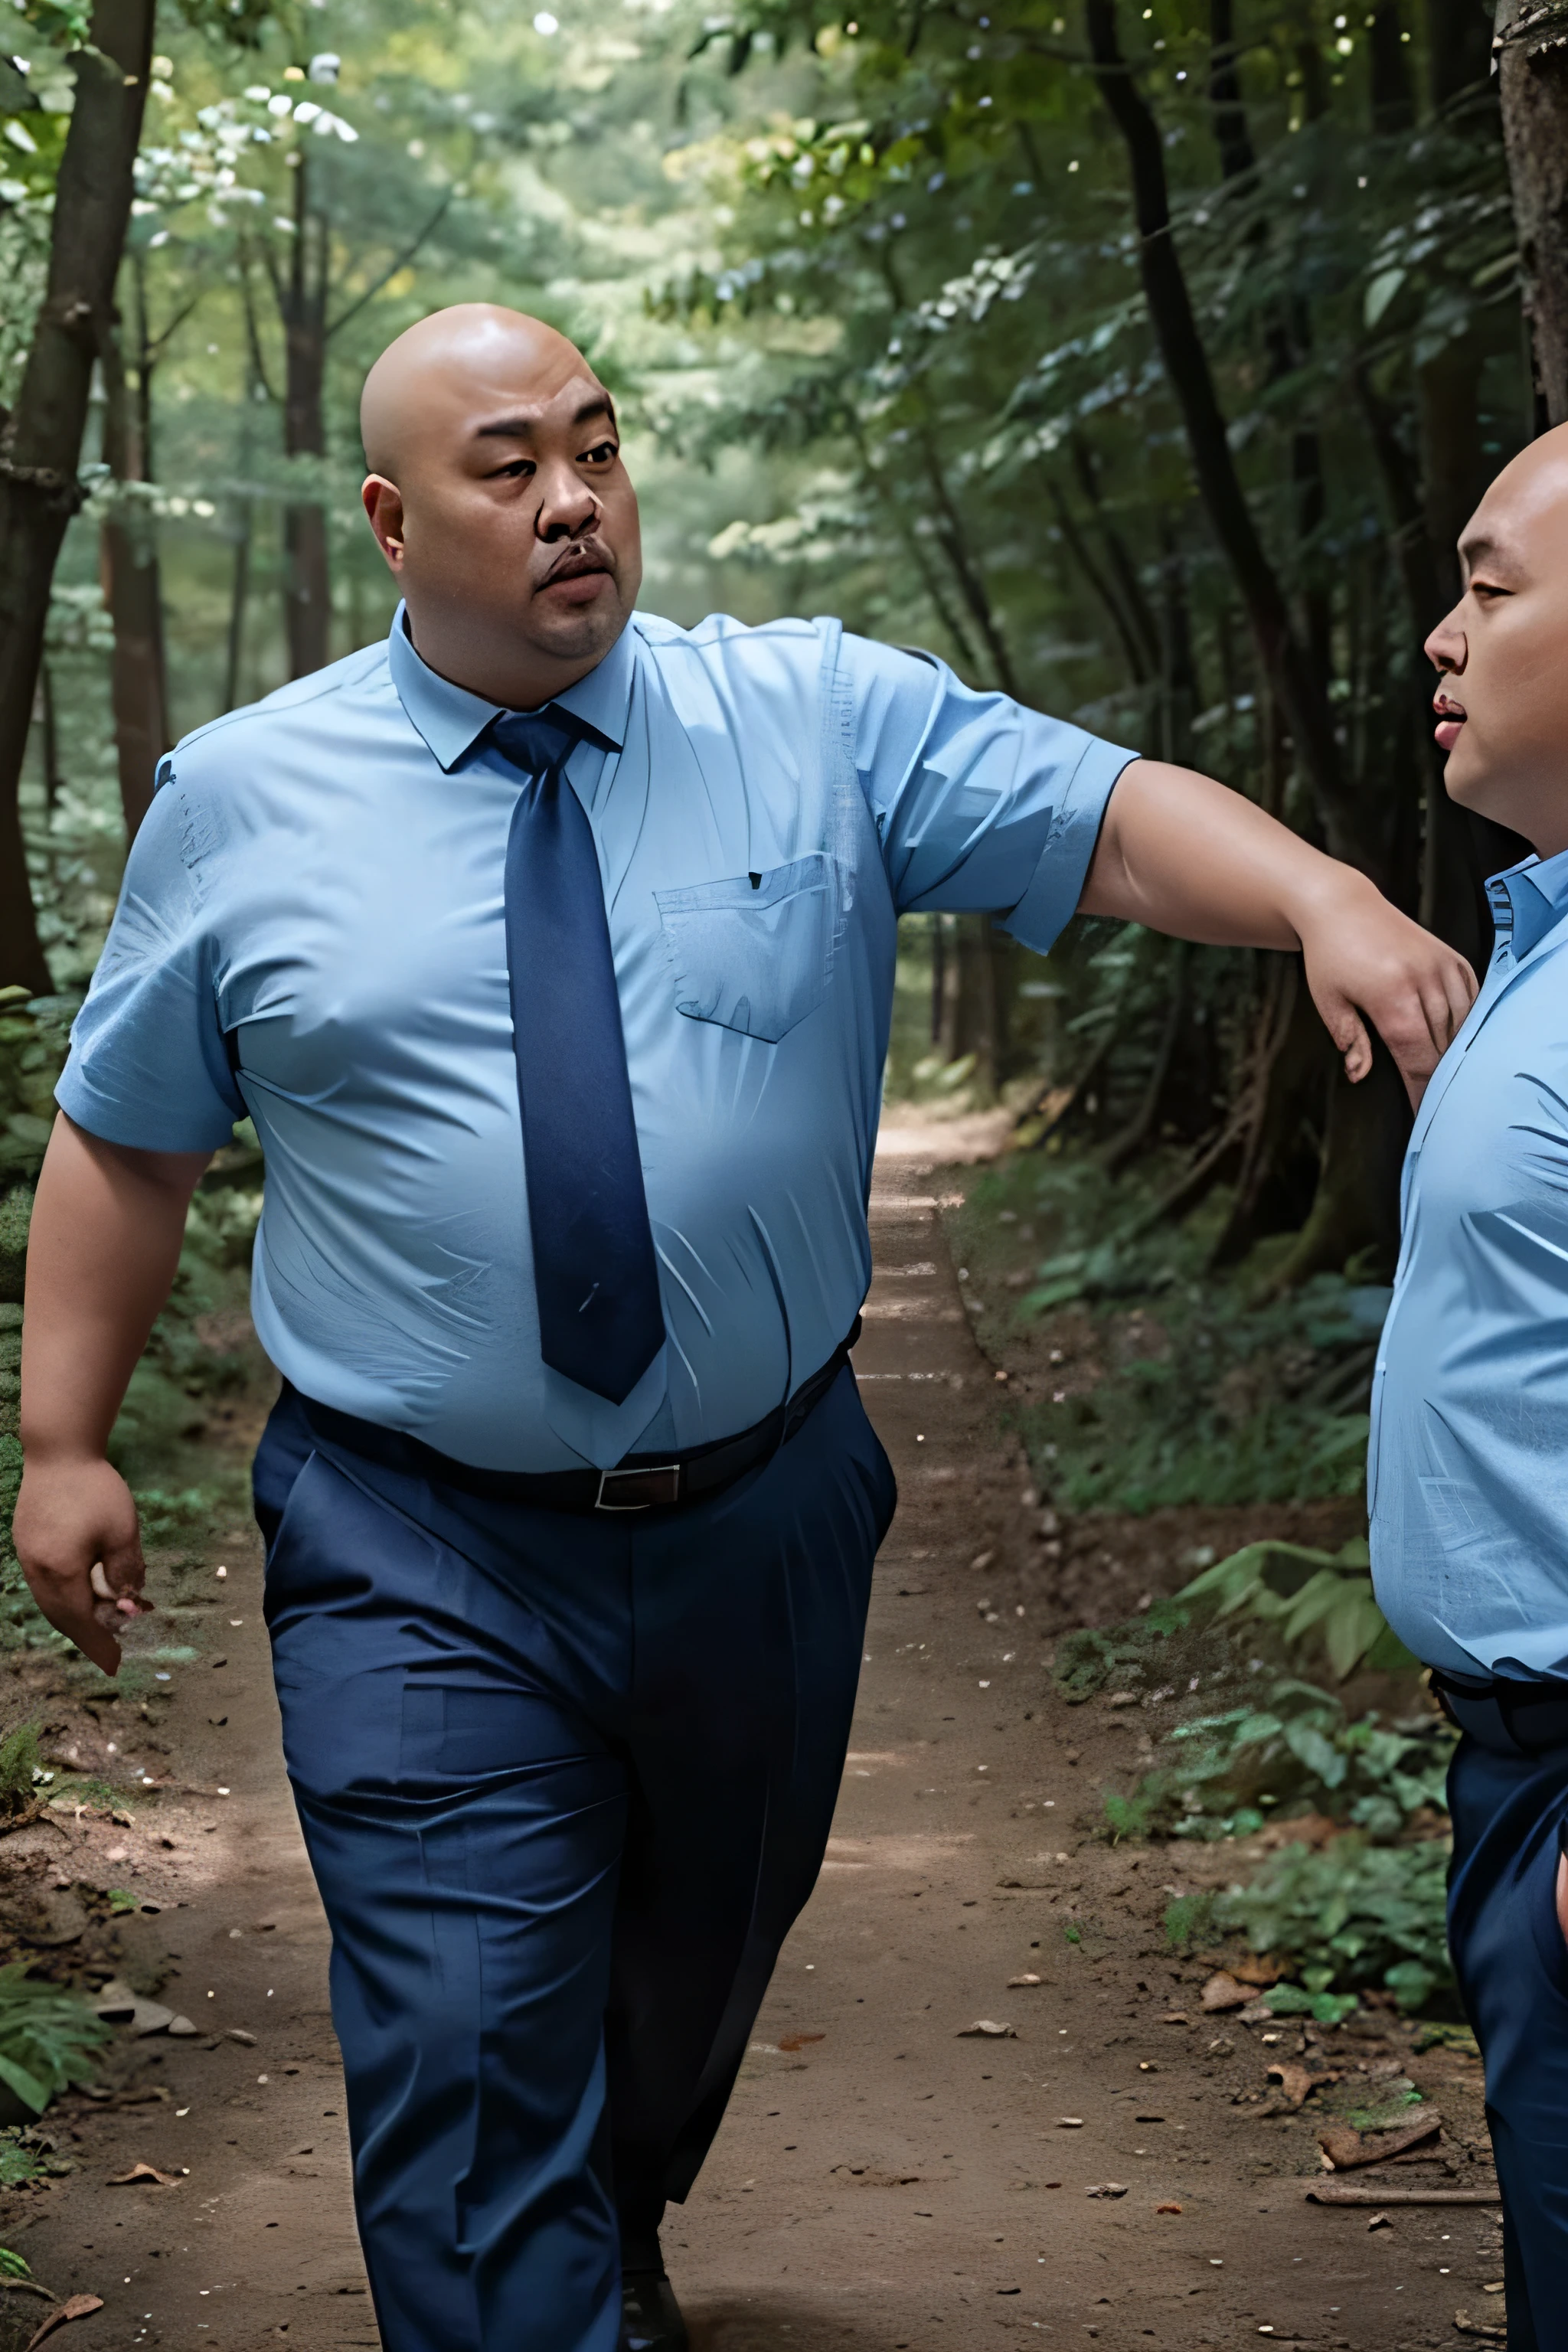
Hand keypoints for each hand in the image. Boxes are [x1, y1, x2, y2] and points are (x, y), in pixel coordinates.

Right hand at [11, 1454, 144, 1675]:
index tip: (114, 1666)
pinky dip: (63, 1598)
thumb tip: (127, 1603)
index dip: (99, 1645)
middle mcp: (38, 1571)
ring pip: (50, 1602)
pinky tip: (79, 1594)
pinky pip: (44, 1584)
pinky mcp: (26, 1543)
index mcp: (62, 1572)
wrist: (59, 1450)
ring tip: (99, 1625)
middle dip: (87, 1636)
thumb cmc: (96, 1489)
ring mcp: (27, 1557)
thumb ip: (125, 1572)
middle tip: (109, 1652)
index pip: (82, 1622)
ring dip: (75, 1617)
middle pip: (62, 1617)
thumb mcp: (123, 1532)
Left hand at [1295, 876, 1477, 1106]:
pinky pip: (1472, 1000)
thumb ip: (1351, 1040)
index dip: (1421, 1090)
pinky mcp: (1453, 958)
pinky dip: (1470, 1023)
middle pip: (1444, 1046)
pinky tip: (1462, 1041)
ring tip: (1454, 1080)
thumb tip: (1360, 1076)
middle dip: (1442, 1079)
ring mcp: (1442, 967)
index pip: (1416, 1057)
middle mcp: (1423, 980)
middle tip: (1440, 1106)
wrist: (1342, 906)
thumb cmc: (1330, 957)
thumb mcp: (1329, 1001)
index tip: (1423, 1113)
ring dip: (1459, 1054)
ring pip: (1464, 1025)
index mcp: (1390, 996)